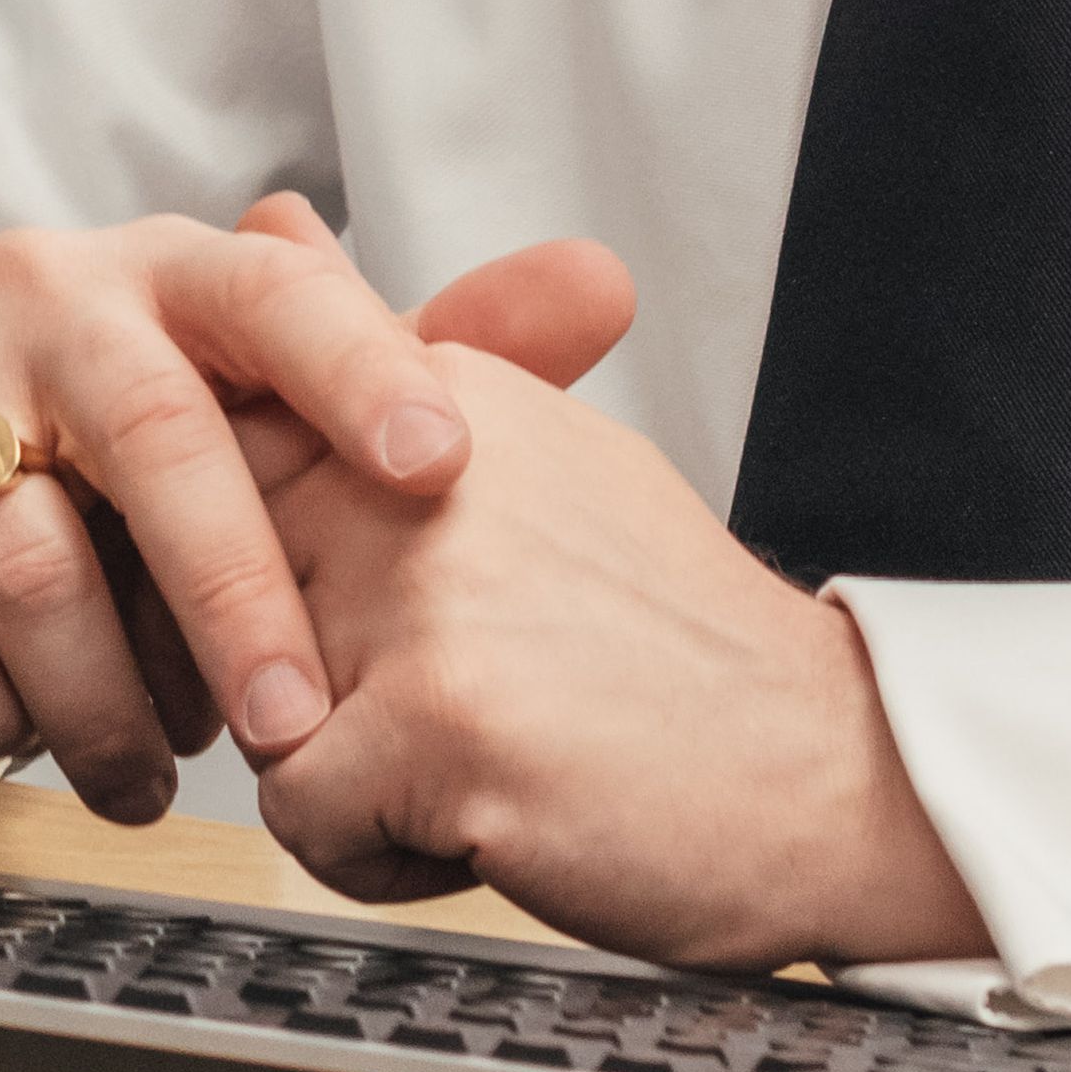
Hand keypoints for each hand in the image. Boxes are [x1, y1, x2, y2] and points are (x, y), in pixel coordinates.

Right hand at [0, 197, 635, 825]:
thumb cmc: (118, 472)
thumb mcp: (269, 420)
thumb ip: (435, 359)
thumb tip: (603, 283)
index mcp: (169, 270)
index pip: (279, 290)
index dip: (362, 367)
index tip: (438, 461)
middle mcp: (41, 292)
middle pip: (153, 434)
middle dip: (233, 596)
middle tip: (293, 729)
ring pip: (25, 548)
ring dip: (101, 693)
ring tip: (151, 774)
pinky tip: (20, 736)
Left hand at [244, 341, 982, 971]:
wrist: (840, 783)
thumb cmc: (681, 649)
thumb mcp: (539, 459)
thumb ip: (385, 365)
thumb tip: (272, 216)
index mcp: (443, 393)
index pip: (241, 445)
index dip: (285, 561)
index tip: (392, 604)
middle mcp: (419, 468)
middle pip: (230, 592)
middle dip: (312, 675)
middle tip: (467, 695)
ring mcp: (424, 592)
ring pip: (255, 714)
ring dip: (353, 771)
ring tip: (491, 756)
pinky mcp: (432, 722)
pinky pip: (298, 821)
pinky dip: (382, 855)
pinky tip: (498, 823)